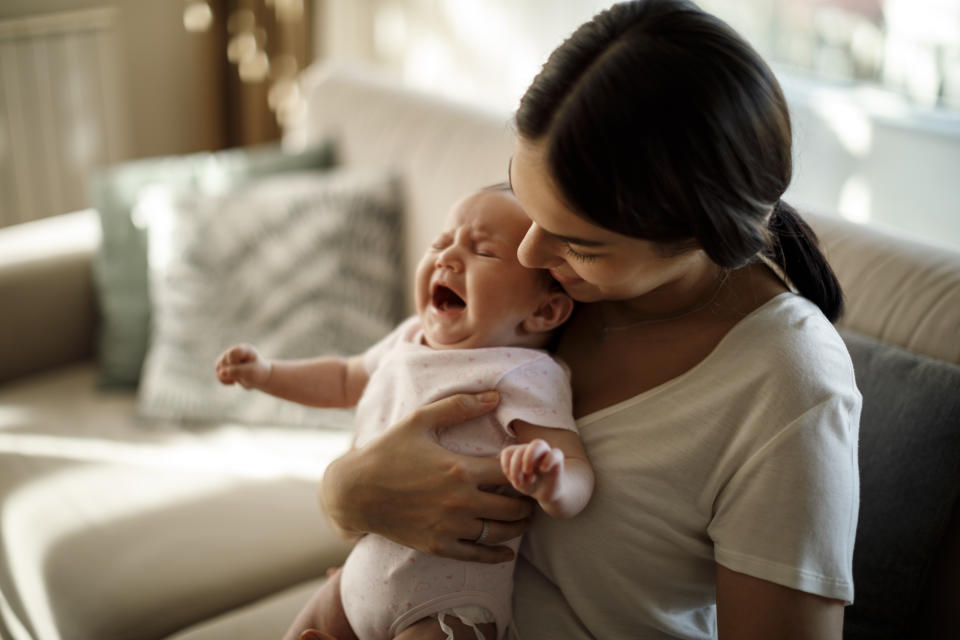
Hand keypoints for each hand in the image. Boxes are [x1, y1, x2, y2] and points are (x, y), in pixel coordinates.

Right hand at [214, 344, 270, 388]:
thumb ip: (237, 371)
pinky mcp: (225, 365)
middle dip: (232, 371)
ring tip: (237, 379)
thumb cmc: (258, 373)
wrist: (261, 378)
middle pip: (224, 361)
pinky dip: (223, 380)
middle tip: (244, 375)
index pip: (233, 354)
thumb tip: (221, 373)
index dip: (235, 363)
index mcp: (245, 349)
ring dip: (226, 376)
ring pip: (218, 366)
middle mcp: (235, 351)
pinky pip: (218, 372)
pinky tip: (233, 382)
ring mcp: (229, 358)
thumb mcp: (250, 372)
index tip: (245, 368)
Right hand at [320, 392, 533, 563]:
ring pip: (501, 532)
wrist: (354, 491)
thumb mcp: (420, 420)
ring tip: (522, 517)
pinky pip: (477, 555)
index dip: (526, 470)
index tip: (530, 467)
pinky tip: (507, 551)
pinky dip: (497, 555)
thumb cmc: (387, 451)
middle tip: (531, 494)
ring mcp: (449, 526)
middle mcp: (460, 501)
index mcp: (460, 469)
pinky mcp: (438, 546)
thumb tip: (495, 396)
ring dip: (518, 526)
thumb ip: (459, 406)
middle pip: (513, 507)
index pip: (512, 473)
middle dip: (528, 501)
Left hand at [500, 439, 564, 505]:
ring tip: (527, 471)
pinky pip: (555, 453)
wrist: (546, 492)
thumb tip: (523, 471)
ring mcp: (545, 453)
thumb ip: (516, 476)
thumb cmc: (530, 484)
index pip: (509, 452)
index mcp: (520, 453)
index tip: (508, 475)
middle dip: (515, 466)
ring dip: (529, 457)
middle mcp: (532, 450)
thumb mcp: (520, 483)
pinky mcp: (557, 459)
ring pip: (538, 444)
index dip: (505, 463)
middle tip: (518, 481)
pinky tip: (544, 470)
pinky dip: (548, 460)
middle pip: (521, 449)